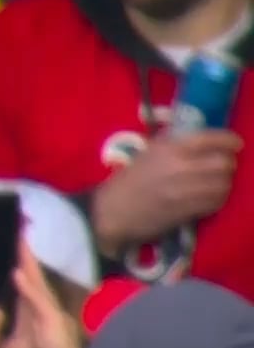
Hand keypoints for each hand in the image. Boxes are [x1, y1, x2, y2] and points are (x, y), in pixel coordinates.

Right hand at [2, 241, 81, 347]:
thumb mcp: (51, 323)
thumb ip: (35, 299)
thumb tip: (17, 272)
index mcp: (42, 302)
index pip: (31, 272)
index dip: (24, 254)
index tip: (15, 233)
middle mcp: (27, 308)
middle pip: (15, 280)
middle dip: (6, 262)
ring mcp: (14, 323)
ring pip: (2, 296)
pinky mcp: (2, 339)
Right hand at [90, 130, 238, 253]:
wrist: (112, 211)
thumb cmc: (128, 180)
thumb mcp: (148, 152)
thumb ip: (175, 143)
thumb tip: (203, 136)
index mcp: (168, 148)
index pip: (212, 139)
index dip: (229, 141)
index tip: (235, 144)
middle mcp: (180, 166)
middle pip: (223, 163)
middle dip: (228, 164)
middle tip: (223, 166)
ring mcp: (185, 190)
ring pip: (223, 184)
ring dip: (224, 183)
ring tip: (217, 183)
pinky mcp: (187, 210)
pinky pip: (216, 202)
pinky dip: (217, 198)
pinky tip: (209, 197)